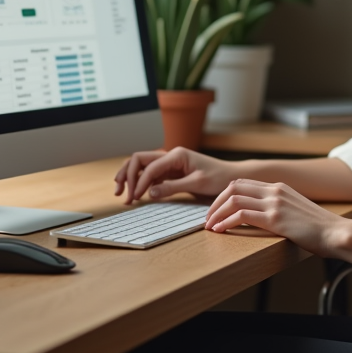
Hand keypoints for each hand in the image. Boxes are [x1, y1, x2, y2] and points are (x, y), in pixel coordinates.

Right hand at [114, 147, 233, 203]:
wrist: (231, 176)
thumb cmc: (219, 177)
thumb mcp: (197, 183)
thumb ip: (173, 187)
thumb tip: (150, 193)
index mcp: (177, 155)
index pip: (149, 166)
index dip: (138, 182)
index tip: (134, 197)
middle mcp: (170, 155)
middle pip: (138, 160)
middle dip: (126, 175)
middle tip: (120, 193)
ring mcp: (169, 163)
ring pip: (141, 166)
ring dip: (130, 177)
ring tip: (122, 193)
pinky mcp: (171, 171)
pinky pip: (150, 174)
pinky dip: (140, 183)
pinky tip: (136, 194)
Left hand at [204, 179, 347, 255]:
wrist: (335, 232)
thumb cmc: (318, 228)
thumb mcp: (296, 209)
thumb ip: (279, 207)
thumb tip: (262, 216)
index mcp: (279, 187)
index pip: (243, 183)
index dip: (225, 195)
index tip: (217, 208)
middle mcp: (275, 190)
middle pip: (233, 188)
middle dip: (215, 202)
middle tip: (208, 217)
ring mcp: (274, 203)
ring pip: (234, 200)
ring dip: (217, 213)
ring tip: (210, 225)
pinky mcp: (275, 218)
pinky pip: (242, 215)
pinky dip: (226, 222)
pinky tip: (221, 230)